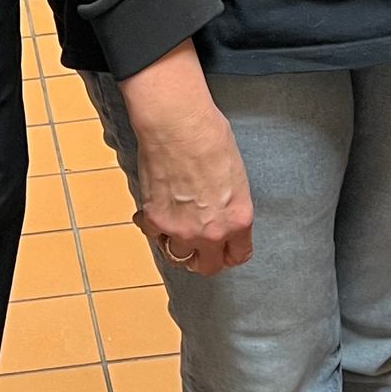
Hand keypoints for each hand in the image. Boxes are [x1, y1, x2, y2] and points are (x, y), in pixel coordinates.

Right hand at [118, 42, 252, 277]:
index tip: (223, 250)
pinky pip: (152, 235)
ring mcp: (182, 230)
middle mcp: (212, 232)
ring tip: (173, 225)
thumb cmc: (210, 137)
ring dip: (175, 243)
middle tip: (196, 245)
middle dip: (203, 258)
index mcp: (239, 219)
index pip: (238, 256)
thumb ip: (229, 204)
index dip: (229, 253)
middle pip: (207, 267)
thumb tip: (220, 210)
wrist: (177, 124)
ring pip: (177, 256)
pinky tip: (153, 208)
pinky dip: (151, 225)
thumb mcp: (235, 175)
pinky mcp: (155, 220)